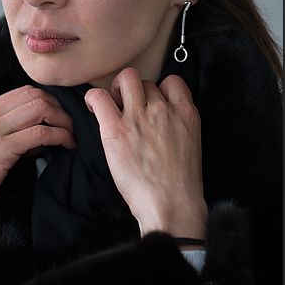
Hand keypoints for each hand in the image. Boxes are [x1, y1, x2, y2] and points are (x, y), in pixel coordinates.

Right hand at [0, 85, 75, 244]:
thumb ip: (5, 130)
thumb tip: (40, 130)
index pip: (25, 91)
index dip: (50, 101)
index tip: (61, 117)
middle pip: (36, 96)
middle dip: (60, 109)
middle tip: (71, 127)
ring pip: (41, 109)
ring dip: (63, 122)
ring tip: (71, 137)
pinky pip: (39, 133)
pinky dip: (58, 136)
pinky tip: (64, 145)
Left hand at [84, 67, 206, 239]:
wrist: (171, 205)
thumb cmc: (180, 184)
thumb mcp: (190, 143)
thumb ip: (177, 123)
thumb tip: (159, 116)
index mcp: (186, 113)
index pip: (173, 81)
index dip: (160, 89)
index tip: (152, 101)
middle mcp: (163, 110)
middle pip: (145, 81)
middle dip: (136, 91)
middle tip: (128, 106)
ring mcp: (139, 117)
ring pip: (125, 79)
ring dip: (117, 89)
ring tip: (113, 105)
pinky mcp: (116, 129)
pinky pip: (99, 96)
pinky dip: (93, 98)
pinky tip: (93, 107)